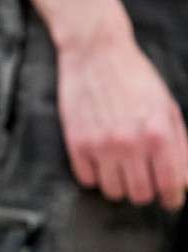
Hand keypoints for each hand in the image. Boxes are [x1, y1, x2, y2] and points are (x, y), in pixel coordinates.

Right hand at [56, 32, 187, 210]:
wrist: (95, 51)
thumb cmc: (136, 77)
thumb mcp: (168, 107)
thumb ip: (179, 145)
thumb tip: (184, 180)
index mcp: (159, 134)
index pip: (171, 185)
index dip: (173, 197)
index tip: (171, 200)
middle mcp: (130, 143)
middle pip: (140, 195)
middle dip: (145, 191)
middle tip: (143, 179)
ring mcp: (100, 145)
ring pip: (113, 191)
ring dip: (119, 184)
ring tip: (120, 168)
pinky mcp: (76, 143)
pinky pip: (87, 179)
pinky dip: (95, 174)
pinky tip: (100, 158)